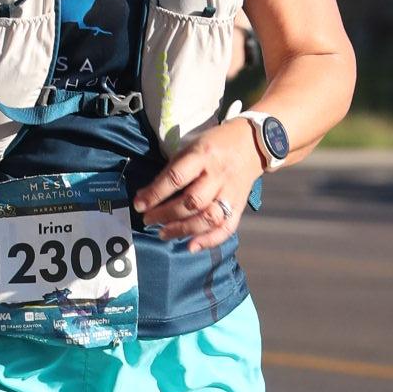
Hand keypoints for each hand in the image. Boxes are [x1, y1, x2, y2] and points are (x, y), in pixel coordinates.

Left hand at [135, 117, 263, 250]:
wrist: (253, 144)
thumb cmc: (214, 145)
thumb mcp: (191, 147)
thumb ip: (172, 171)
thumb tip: (145, 196)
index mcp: (203, 155)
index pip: (176, 177)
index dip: (155, 193)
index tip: (139, 205)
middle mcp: (218, 176)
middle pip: (192, 201)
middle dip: (166, 214)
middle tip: (148, 220)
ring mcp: (230, 193)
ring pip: (208, 217)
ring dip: (183, 230)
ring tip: (163, 233)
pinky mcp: (239, 206)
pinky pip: (227, 227)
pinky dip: (209, 240)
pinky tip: (191, 246)